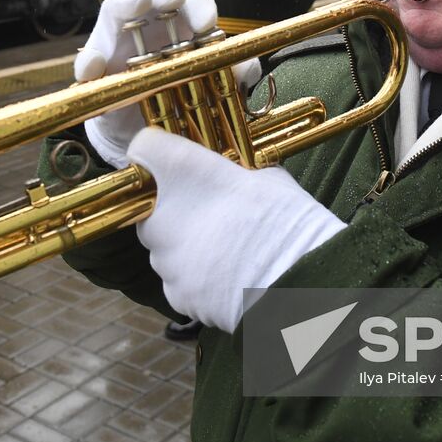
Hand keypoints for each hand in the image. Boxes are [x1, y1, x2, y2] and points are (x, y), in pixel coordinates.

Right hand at [77, 0, 216, 167]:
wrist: (145, 133)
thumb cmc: (178, 93)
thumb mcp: (208, 84)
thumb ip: (229, 72)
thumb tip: (247, 68)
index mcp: (179, 17)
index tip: (208, 22)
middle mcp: (146, 19)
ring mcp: (116, 39)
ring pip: (114, 7)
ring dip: (126, 2)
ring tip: (137, 4)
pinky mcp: (94, 71)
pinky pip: (87, 62)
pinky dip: (89, 62)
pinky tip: (95, 70)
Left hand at [130, 128, 346, 332]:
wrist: (296, 282)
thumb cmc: (286, 220)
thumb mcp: (265, 175)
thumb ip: (234, 169)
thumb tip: (232, 171)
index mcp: (179, 171)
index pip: (144, 147)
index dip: (161, 153)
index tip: (177, 160)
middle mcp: (160, 213)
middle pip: (151, 202)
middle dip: (174, 205)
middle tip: (212, 210)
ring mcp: (164, 258)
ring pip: (164, 245)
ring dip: (186, 243)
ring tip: (225, 247)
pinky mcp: (175, 293)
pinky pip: (178, 280)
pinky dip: (196, 277)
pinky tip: (227, 275)